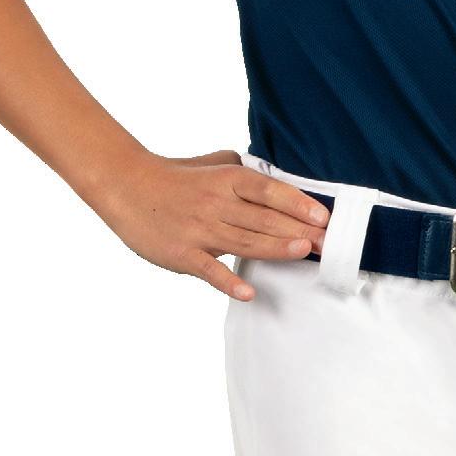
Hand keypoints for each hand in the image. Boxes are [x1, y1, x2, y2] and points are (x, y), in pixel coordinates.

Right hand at [98, 147, 329, 297]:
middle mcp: (216, 203)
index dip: (297, 203)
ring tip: (303, 253)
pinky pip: (209, 269)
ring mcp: (199, 229)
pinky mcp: (182, 253)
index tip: (323, 217)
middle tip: (328, 244)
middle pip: (264, 218)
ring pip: (244, 241)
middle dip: (299, 231)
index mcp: (226, 179)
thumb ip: (243, 170)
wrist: (127, 187)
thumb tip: (277, 174)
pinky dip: (228, 282)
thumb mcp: (211, 163)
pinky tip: (248, 292)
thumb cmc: (174, 177)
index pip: (269, 191)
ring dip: (275, 248)